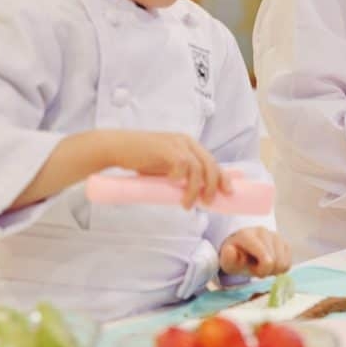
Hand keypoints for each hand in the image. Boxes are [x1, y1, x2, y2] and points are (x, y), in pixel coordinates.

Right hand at [103, 130, 230, 208]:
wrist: (117, 148)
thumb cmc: (140, 159)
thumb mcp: (165, 168)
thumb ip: (180, 176)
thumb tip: (194, 194)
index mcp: (189, 145)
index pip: (212, 161)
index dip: (223, 177)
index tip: (228, 192)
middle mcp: (186, 142)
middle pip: (210, 164)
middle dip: (214, 184)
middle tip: (209, 202)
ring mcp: (176, 143)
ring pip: (198, 168)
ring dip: (195, 189)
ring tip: (187, 204)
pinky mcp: (166, 148)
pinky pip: (183, 164)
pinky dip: (181, 177)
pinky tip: (174, 185)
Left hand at [220, 227, 291, 277]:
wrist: (242, 248)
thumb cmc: (235, 257)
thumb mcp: (227, 261)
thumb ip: (228, 258)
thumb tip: (230, 251)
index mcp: (247, 236)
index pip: (266, 259)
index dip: (261, 271)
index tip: (252, 271)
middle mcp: (263, 232)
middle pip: (276, 263)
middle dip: (266, 270)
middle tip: (255, 267)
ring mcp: (276, 235)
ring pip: (283, 263)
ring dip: (273, 269)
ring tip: (262, 265)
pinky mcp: (284, 242)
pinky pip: (288, 263)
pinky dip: (279, 267)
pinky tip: (270, 262)